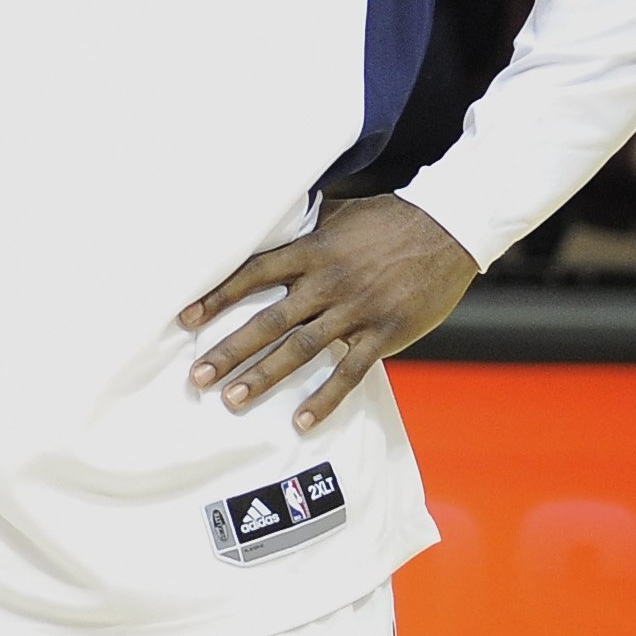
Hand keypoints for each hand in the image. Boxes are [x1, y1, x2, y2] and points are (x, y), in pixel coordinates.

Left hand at [182, 195, 476, 431]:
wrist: (450, 227)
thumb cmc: (389, 219)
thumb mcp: (339, 215)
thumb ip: (302, 230)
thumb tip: (265, 226)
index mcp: (312, 250)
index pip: (252, 274)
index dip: (217, 296)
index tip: (185, 319)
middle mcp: (327, 282)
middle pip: (269, 321)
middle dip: (230, 350)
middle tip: (198, 377)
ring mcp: (356, 311)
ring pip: (301, 350)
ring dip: (265, 376)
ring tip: (233, 399)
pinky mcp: (384, 333)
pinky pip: (349, 372)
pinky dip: (324, 398)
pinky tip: (300, 420)